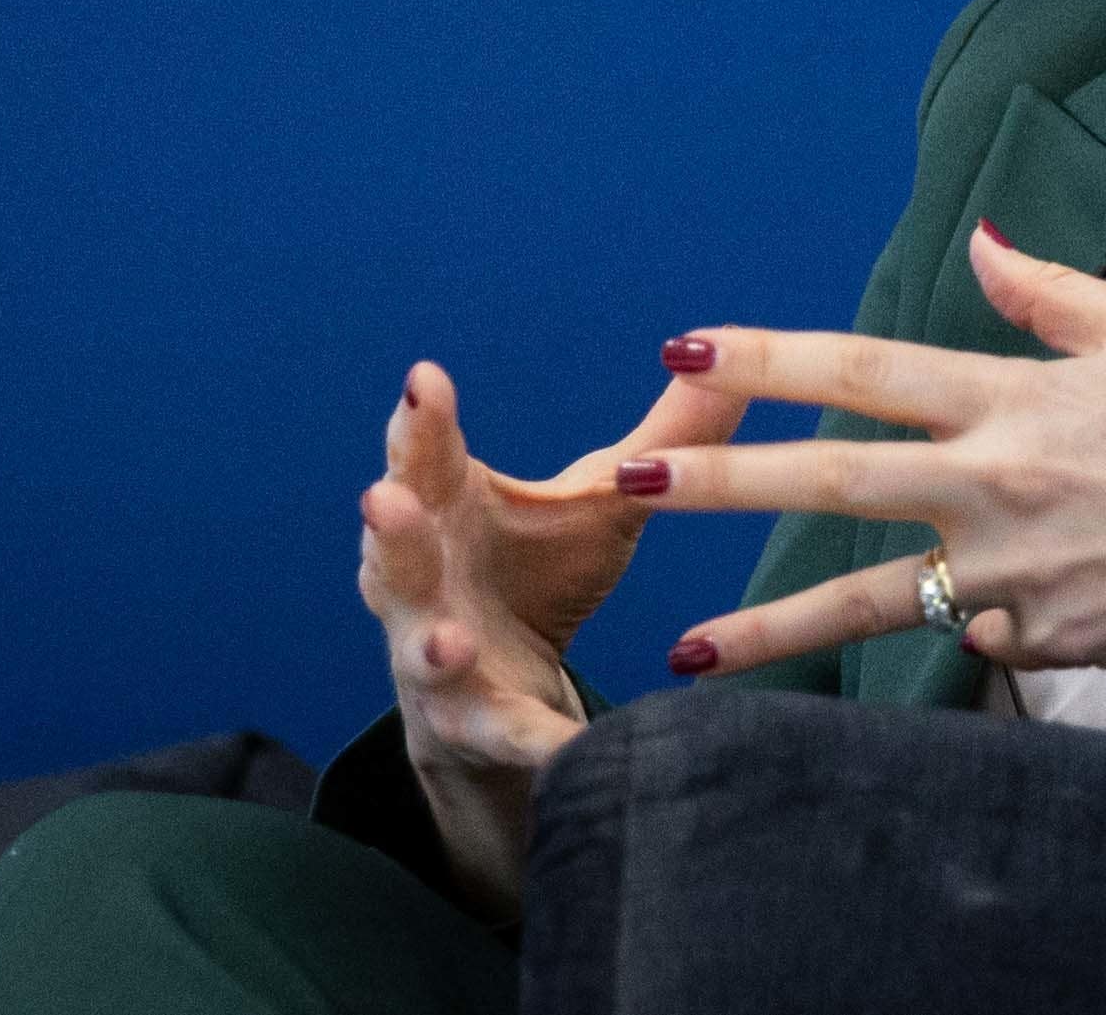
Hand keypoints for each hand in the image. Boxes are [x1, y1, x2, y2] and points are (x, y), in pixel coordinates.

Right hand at [355, 357, 746, 918]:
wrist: (505, 695)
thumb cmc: (539, 572)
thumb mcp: (598, 501)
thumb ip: (659, 438)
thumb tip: (721, 353)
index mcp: (447, 509)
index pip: (426, 457)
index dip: (420, 421)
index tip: (426, 378)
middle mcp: (423, 582)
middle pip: (396, 553)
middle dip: (390, 528)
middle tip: (384, 496)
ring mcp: (438, 661)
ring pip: (423, 651)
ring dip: (433, 646)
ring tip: (451, 642)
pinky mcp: (477, 727)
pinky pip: (506, 736)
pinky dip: (536, 744)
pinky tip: (571, 753)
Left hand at [628, 224, 1105, 677]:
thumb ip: (1045, 295)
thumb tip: (979, 244)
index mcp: (1015, 398)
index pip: (866, 370)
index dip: (769, 359)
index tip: (689, 350)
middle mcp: (999, 483)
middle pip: (833, 481)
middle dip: (719, 479)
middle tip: (626, 482)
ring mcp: (1015, 571)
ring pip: (866, 600)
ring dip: (766, 627)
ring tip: (685, 648)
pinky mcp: (1041, 638)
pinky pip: (963, 638)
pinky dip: (940, 635)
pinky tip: (918, 640)